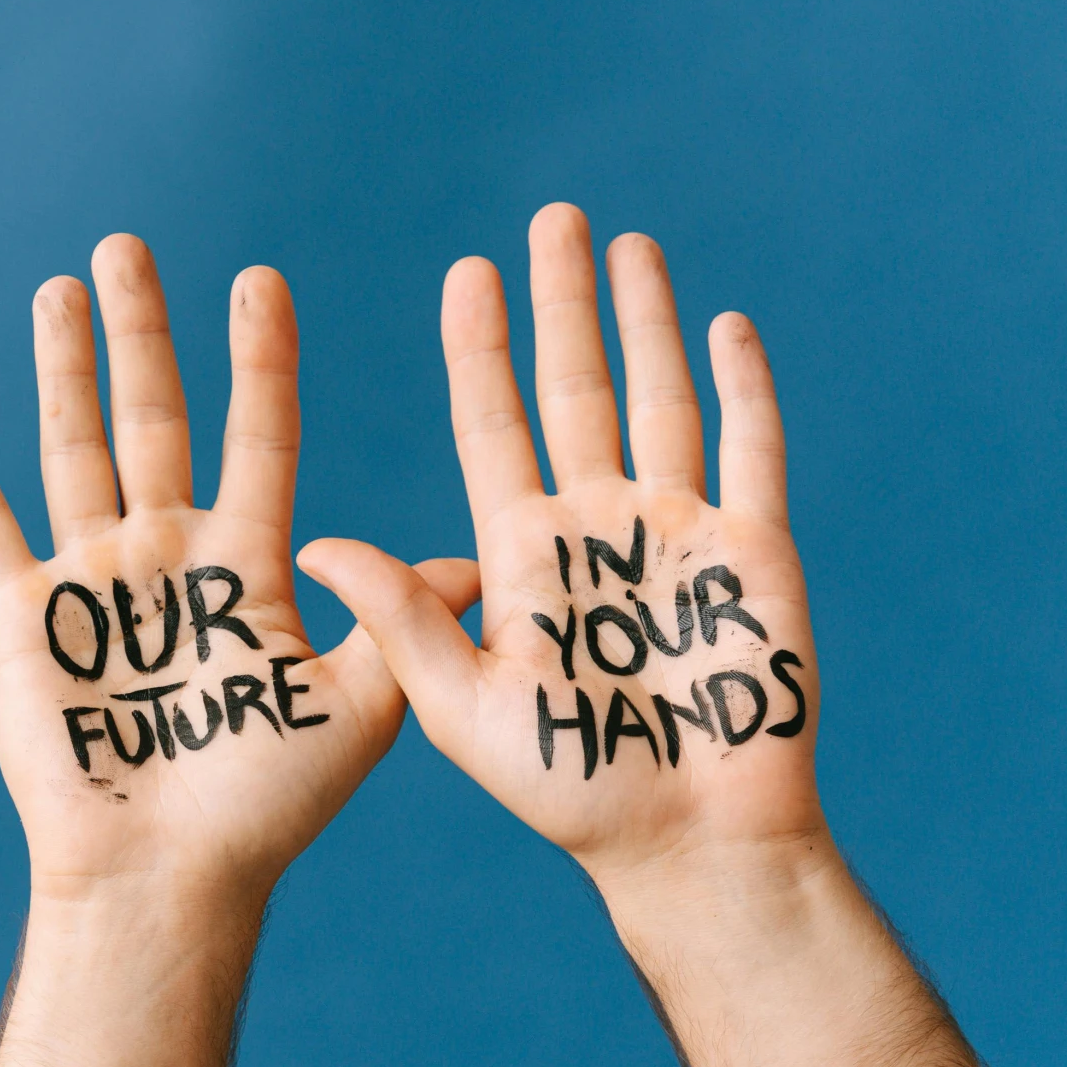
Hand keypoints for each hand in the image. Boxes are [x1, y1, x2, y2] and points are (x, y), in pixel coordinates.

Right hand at [0, 234, 476, 914]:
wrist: (168, 877)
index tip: (260, 280)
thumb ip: (403, 622)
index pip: (256, 436)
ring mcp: (93, 580)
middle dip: (140, 334)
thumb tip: (473, 555)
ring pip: (72, 449)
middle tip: (127, 247)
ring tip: (59, 288)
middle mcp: (166, 555)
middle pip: (152, 418)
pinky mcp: (26, 619)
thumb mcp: (363, 710)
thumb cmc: (266, 809)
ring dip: (62, 369)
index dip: (257, 361)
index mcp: (245, 564)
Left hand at [301, 208, 1008, 1066]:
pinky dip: (743, 386)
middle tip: (549, 219)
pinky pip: (752, 448)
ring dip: (646, 320)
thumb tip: (309, 541)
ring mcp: (680, 534)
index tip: (465, 274)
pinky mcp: (757, 553)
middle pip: (575, 389)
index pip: (494, 427)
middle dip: (561, 305)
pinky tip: (723, 320)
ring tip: (625, 242)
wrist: (689, 848)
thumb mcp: (460, 706)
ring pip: (661, 398)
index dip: (482, 350)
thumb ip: (398, 617)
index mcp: (523, 555)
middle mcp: (598, 528)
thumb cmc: (572, 793)